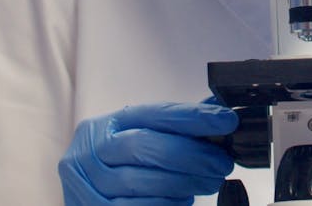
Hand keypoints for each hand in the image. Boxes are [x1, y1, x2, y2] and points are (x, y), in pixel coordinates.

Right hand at [58, 101, 238, 204]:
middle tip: (221, 162)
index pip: (154, 113)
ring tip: (210, 181)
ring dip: (183, 182)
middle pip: (144, 145)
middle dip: (190, 154)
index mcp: (109, 124)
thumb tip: (220, 115)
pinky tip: (185, 200)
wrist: (85, 195)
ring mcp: (88, 182)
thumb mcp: (139, 137)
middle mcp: (92, 150)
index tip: (226, 121)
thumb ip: (176, 128)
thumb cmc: (120, 164)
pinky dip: (166, 204)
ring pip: (139, 182)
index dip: (192, 117)